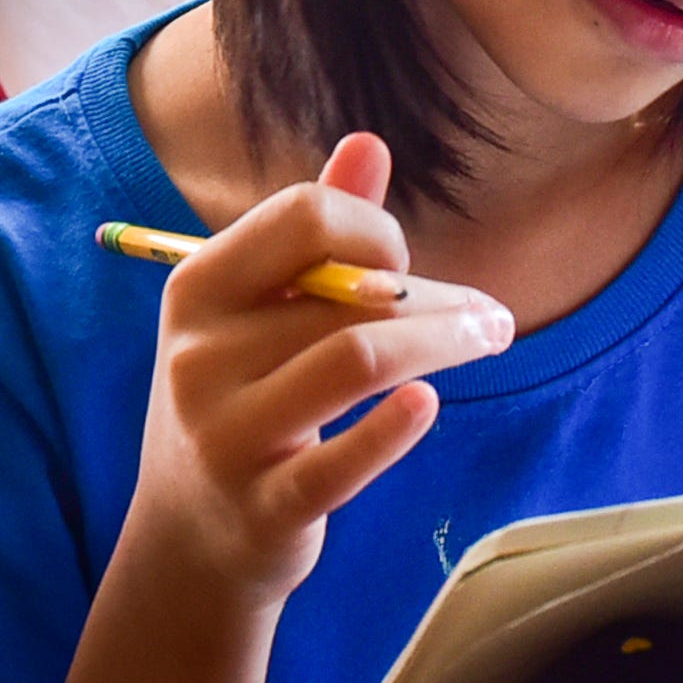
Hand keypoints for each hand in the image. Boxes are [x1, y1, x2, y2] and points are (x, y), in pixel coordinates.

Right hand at [121, 134, 516, 605]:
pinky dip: (396, 427)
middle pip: (345, 294)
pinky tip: (428, 405)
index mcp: (198, 289)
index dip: (375, 229)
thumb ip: (312, 231)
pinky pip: (343, 460)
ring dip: (443, 343)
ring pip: (356, 360)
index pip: (303, 216)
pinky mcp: (266, 506)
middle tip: (493, 318)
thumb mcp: (254, 313)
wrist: (189, 539)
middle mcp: (201, 354)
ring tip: (492, 340)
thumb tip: (370, 142)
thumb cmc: (239, 403)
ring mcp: (228, 433)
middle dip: (436, 299)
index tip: (406, 268)